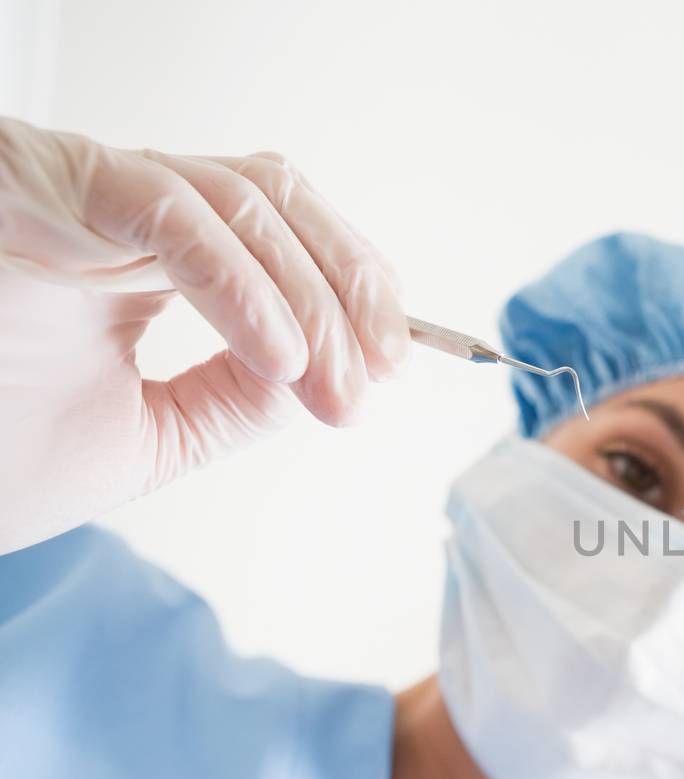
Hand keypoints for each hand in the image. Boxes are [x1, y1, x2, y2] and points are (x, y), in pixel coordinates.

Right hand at [0, 116, 407, 553]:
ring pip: (241, 197)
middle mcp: (119, 210)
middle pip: (277, 198)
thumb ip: (234, 403)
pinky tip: (281, 356)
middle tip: (383, 374)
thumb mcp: (147, 438)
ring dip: (309, 293)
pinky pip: (165, 209)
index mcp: (144, 258)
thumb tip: (324, 378)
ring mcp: (79, 187)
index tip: (390, 372)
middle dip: (348, 283)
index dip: (348, 292)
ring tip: (338, 385)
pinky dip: (239, 283)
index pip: (277, 239)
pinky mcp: (38, 180)